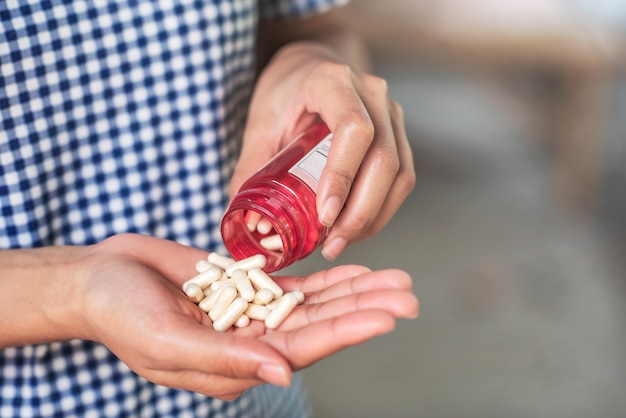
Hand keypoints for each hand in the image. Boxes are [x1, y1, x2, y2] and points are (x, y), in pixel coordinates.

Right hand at [75, 234, 417, 399]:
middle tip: (409, 297)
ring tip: (397, 280)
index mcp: (235, 365)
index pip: (303, 348)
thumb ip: (225, 359)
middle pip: (321, 325)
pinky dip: (327, 278)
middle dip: (366, 310)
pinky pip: (296, 284)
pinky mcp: (248, 285)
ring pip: (316, 303)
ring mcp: (253, 312)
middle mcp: (252, 341)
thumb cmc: (120, 314)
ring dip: (356, 291)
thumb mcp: (166, 342)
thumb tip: (282, 372)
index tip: (387, 316)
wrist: (98, 278)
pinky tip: (357, 271)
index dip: (347, 331)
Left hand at [231, 41, 415, 261]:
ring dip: (373, 217)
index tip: (325, 215)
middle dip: (360, 211)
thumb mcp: (261, 123)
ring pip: (400, 174)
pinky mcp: (398, 135)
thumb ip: (252, 168)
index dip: (343, 175)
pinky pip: (402, 178)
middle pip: (384, 159)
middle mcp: (372, 94)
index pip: (354, 129)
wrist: (312, 68)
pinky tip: (356, 227)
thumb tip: (249, 221)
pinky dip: (381, 210)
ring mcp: (391, 113)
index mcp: (333, 81)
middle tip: (332, 244)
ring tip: (341, 243)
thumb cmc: (285, 93)